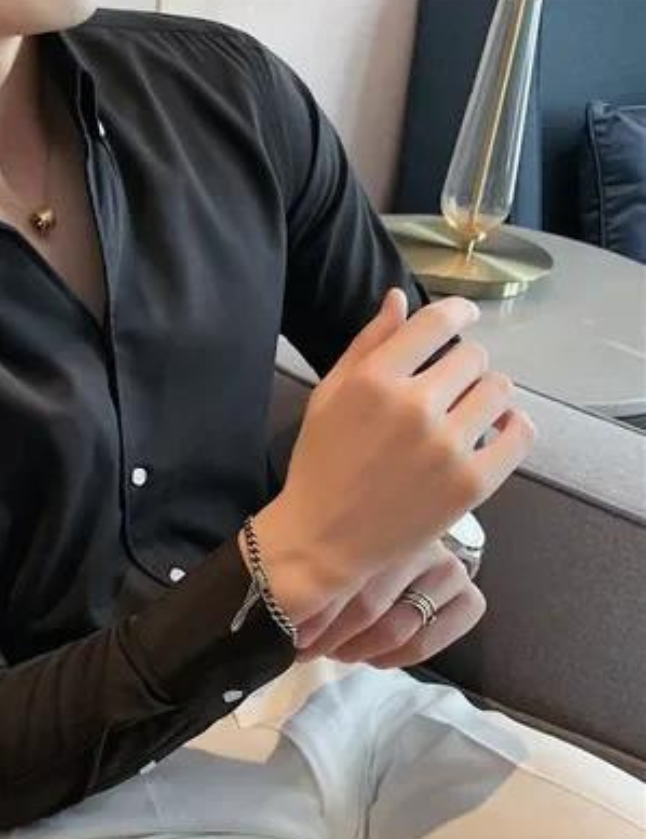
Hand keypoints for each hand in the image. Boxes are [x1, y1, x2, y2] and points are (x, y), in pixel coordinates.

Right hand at [251, 285, 534, 619]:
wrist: (322, 540)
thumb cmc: (320, 466)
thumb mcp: (328, 397)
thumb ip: (365, 345)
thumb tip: (399, 298)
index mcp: (375, 381)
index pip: (438, 322)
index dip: (459, 312)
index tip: (464, 317)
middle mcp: (414, 407)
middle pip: (473, 356)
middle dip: (462, 365)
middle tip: (448, 388)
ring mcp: (446, 447)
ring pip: (499, 389)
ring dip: (486, 394)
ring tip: (466, 413)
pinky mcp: (471, 483)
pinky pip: (519, 434)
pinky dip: (513, 426)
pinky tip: (496, 430)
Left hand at [292, 539, 485, 667]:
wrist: (412, 536)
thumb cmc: (359, 545)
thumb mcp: (335, 542)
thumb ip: (318, 562)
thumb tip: (283, 606)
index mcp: (383, 522)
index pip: (344, 575)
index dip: (313, 612)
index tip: (292, 632)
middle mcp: (422, 541)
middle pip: (366, 606)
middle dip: (329, 636)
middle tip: (307, 649)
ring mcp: (449, 568)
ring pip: (394, 627)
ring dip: (355, 650)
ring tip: (335, 653)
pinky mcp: (469, 599)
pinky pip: (424, 643)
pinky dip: (391, 657)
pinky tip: (372, 657)